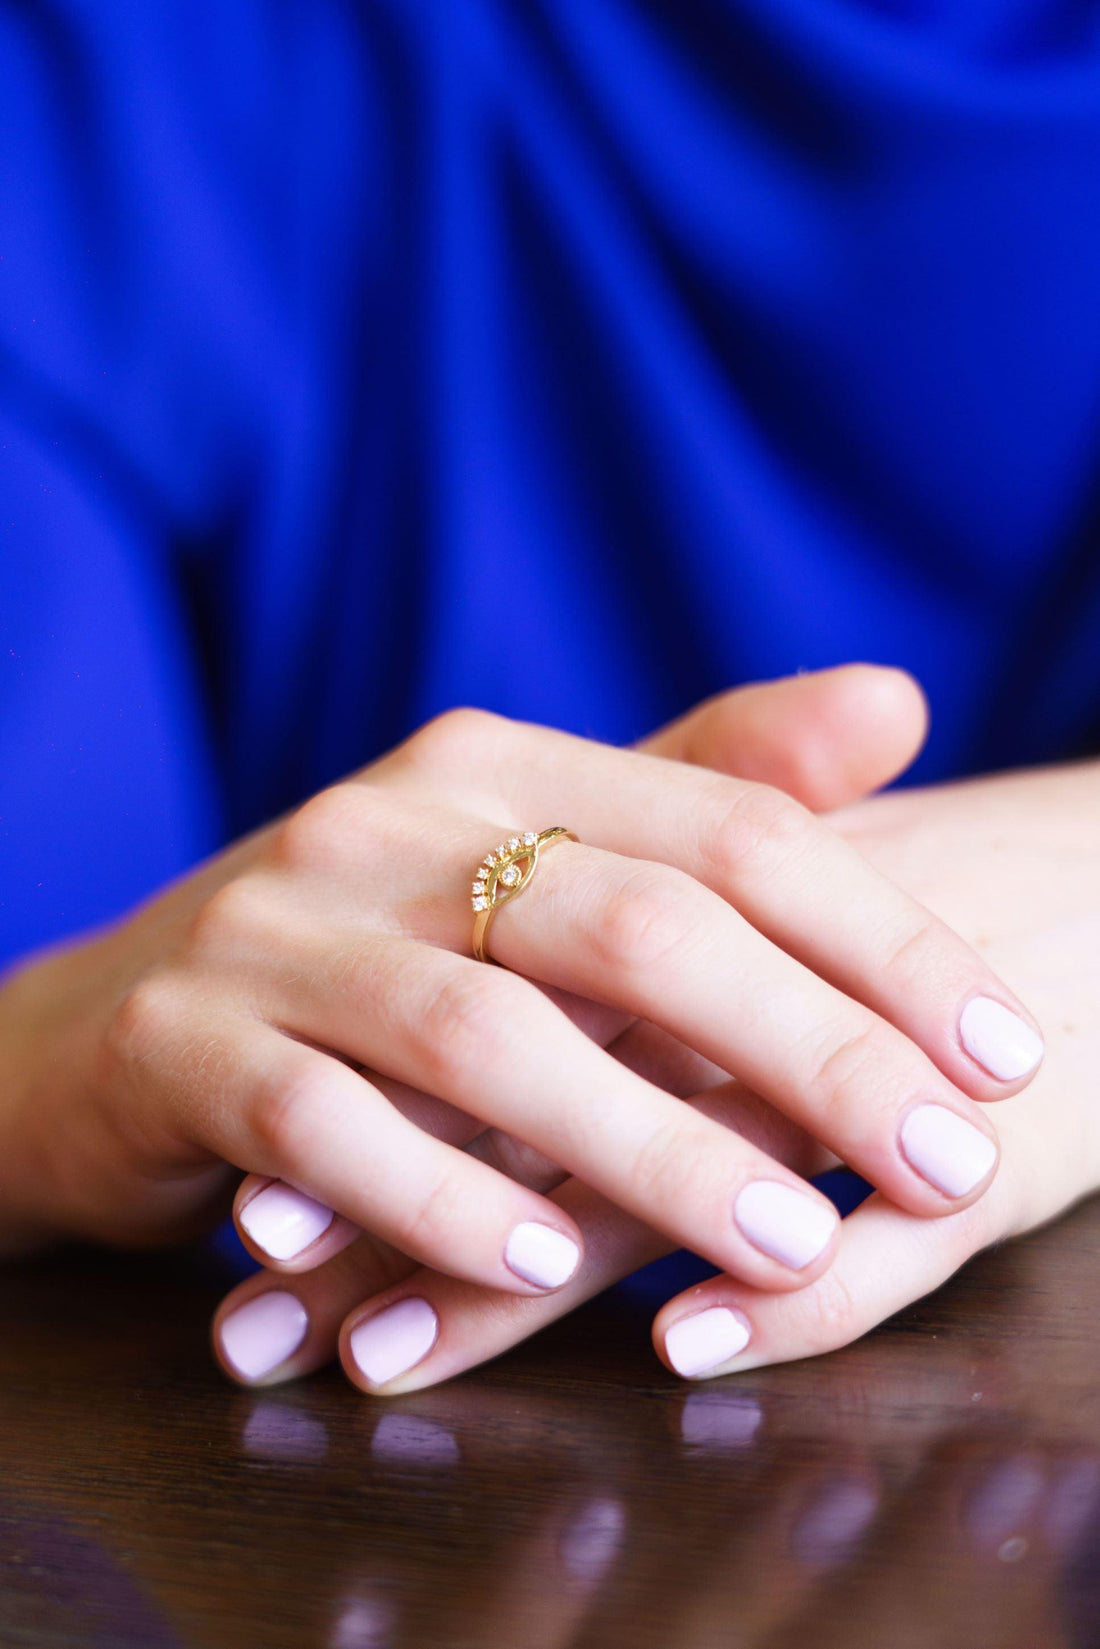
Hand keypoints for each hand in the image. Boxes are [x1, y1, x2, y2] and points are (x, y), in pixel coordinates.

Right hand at [204, 675, 1045, 1389]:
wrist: (111, 1017)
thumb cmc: (368, 952)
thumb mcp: (524, 856)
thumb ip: (699, 791)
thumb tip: (898, 701)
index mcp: (495, 763)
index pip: (730, 829)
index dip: (881, 941)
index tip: (1001, 1053)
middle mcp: (386, 821)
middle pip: (631, 925)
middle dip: (805, 1051)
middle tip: (940, 1162)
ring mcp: (275, 931)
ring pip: (488, 1036)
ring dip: (651, 1148)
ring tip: (786, 1238)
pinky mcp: (182, 1043)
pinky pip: (323, 1127)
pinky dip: (443, 1201)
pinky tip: (547, 1268)